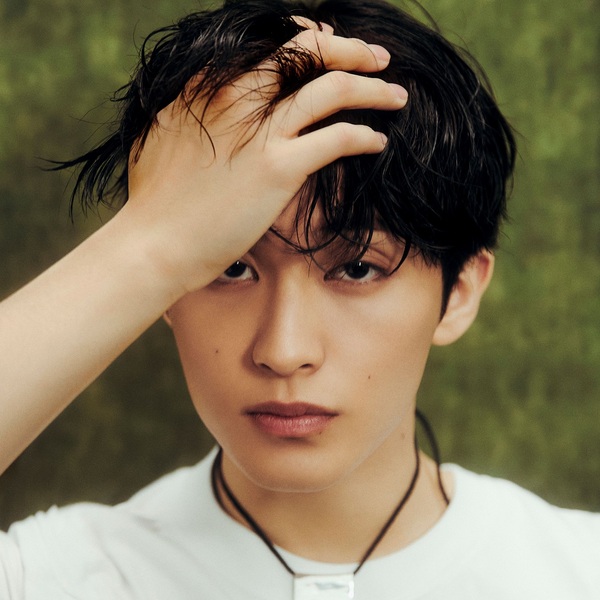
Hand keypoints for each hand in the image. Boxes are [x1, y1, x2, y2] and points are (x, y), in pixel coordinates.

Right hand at [124, 23, 407, 297]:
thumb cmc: (155, 202)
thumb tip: (206, 102)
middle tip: (379, 57)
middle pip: (307, 51)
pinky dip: (363, 135)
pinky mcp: (279, 168)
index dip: (307, 36)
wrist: (154, 243)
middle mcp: (235, 96)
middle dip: (351, 49)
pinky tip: (377, 141)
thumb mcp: (162, 136)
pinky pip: (337, 138)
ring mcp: (259, 131)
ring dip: (373, 88)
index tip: (329, 43)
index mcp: (207, 83)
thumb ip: (191, 110)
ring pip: (332, 89)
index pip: (270, 42)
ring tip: (396, 94)